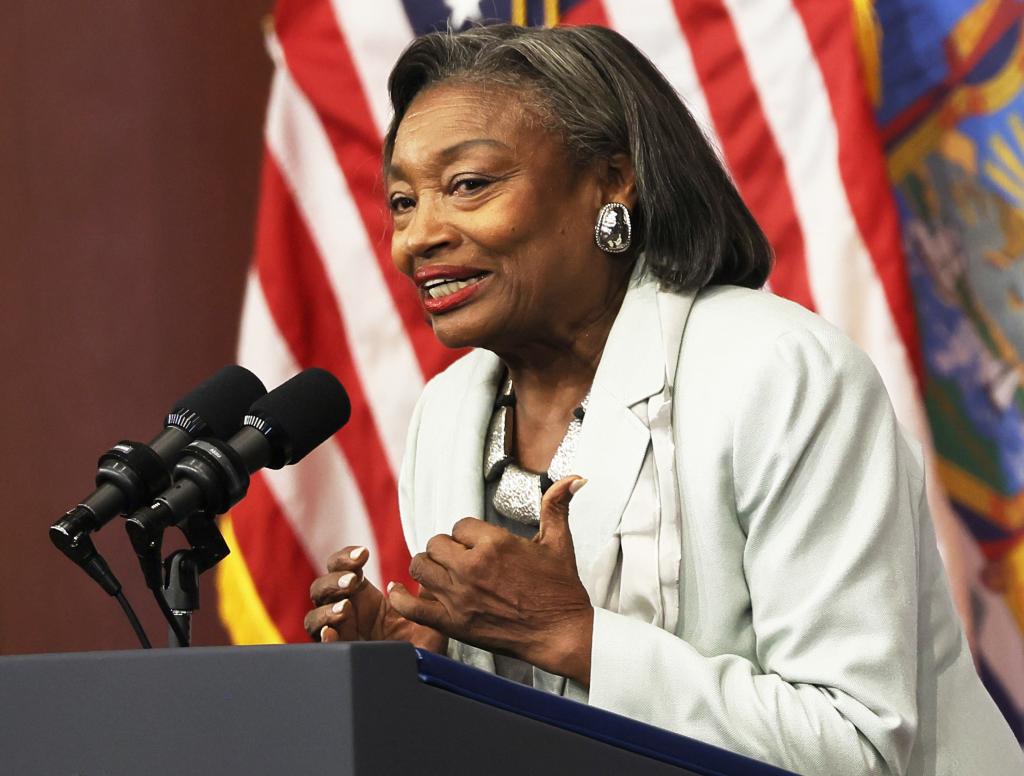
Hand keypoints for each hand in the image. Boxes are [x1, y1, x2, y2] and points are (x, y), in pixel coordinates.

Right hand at [304, 545, 446, 652]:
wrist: (426, 676)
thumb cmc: (424, 643)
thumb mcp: (427, 613)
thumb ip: (423, 591)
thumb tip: (424, 565)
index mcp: (364, 597)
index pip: (341, 567)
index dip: (345, 557)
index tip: (363, 555)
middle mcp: (348, 613)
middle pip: (321, 589)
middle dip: (333, 581)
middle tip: (353, 581)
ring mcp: (342, 635)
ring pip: (314, 617)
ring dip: (326, 609)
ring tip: (346, 608)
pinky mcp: (343, 656)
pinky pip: (322, 648)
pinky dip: (324, 638)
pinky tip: (332, 634)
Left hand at [388, 476, 593, 685]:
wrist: (561, 633)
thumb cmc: (560, 589)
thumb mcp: (559, 542)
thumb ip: (557, 506)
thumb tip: (574, 478)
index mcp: (495, 544)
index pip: (460, 525)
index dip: (468, 535)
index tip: (478, 546)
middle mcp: (472, 567)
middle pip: (435, 543)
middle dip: (447, 549)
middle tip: (460, 560)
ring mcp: (459, 596)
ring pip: (420, 566)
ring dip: (428, 567)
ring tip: (441, 573)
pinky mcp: (453, 622)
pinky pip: (412, 605)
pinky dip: (400, 596)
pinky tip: (398, 589)